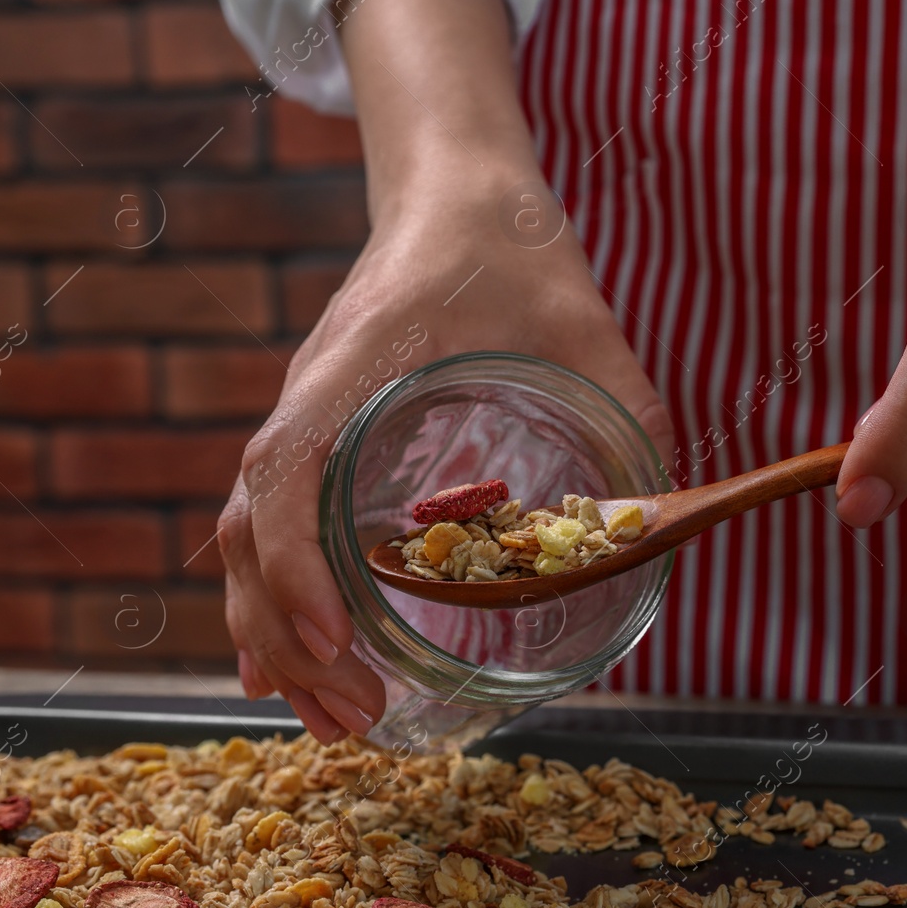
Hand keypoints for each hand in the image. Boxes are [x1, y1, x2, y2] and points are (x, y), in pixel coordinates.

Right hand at [219, 182, 672, 742]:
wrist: (457, 191)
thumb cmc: (512, 245)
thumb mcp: (586, 320)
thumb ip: (627, 407)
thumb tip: (658, 520)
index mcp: (358, 360)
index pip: (285, 468)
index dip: (297, 562)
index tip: (340, 636)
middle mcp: (312, 394)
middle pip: (251, 531)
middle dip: (290, 636)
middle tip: (358, 716)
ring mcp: (308, 415)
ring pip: (248, 538)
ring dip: (278, 633)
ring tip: (334, 716)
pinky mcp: (323, 432)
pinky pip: (270, 523)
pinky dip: (275, 598)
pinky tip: (298, 660)